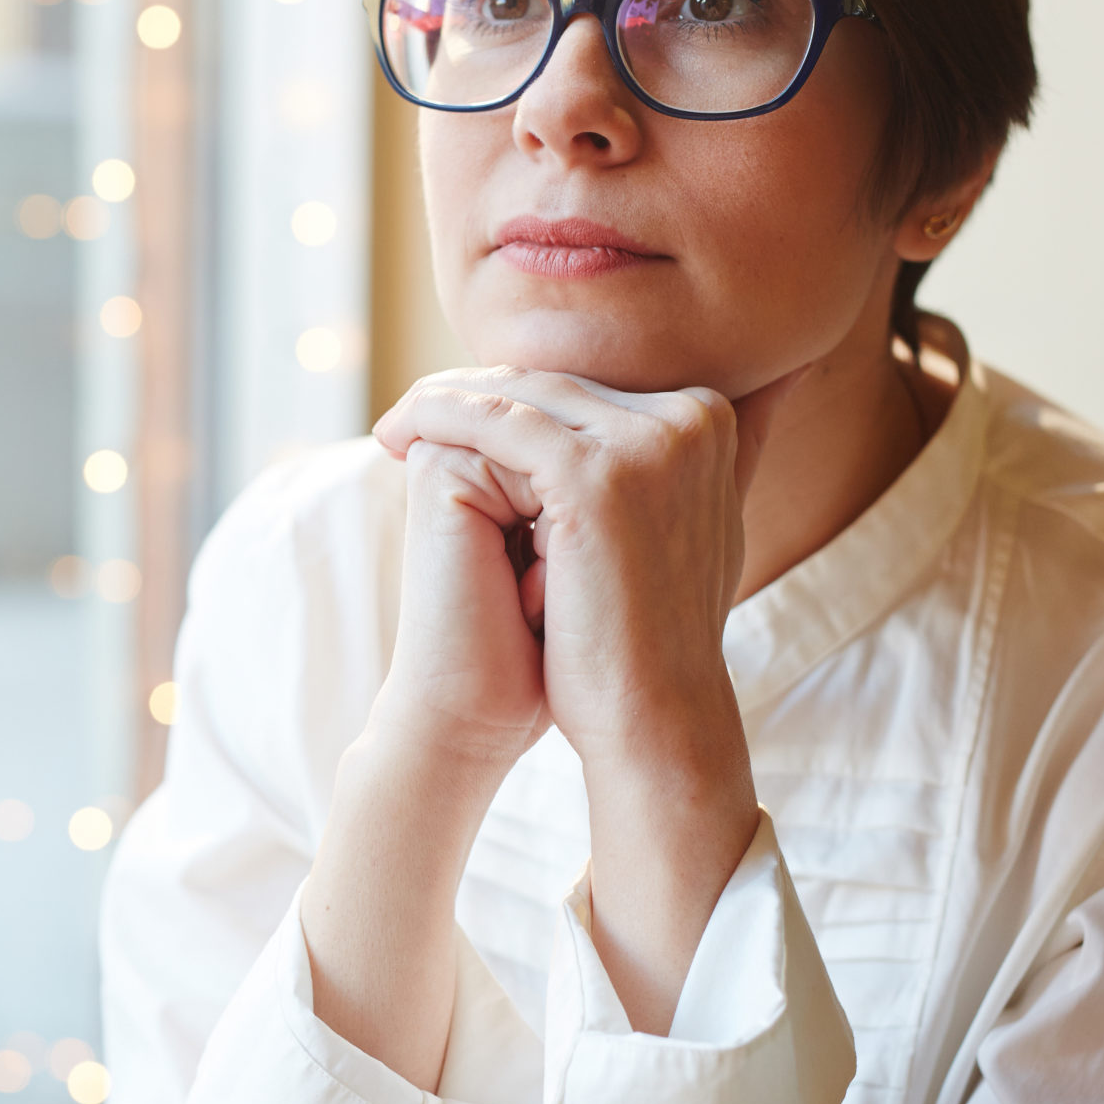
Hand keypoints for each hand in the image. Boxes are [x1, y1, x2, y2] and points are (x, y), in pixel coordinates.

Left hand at [365, 365, 803, 1032]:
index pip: (584, 387)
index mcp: (709, 420)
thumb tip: (689, 415)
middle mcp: (692, 418)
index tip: (451, 414)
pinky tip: (396, 438)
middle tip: (407, 415)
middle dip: (473, 397)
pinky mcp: (601, 476)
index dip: (513, 399)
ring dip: (443, 405)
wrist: (652, 718)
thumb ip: (664, 465)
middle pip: (552, 385)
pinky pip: (496, 425)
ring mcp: (653, 444)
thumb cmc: (640, 632)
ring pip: (519, 397)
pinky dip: (438, 422)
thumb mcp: (668, 528)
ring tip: (394, 428)